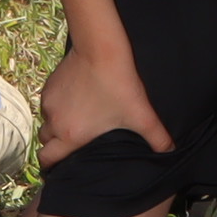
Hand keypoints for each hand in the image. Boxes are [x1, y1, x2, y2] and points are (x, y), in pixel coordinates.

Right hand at [35, 40, 174, 167]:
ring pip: (47, 120)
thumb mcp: (141, 114)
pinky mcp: (50, 85)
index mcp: (71, 135)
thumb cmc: (119, 84)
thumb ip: (157, 137)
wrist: (101, 50)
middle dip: (54, 144)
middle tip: (71, 141)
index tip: (58, 167)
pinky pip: (48, 102)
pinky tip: (75, 99)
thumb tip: (171, 151)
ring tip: (76, 118)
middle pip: (45, 141)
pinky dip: (58, 105)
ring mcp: (49, 102)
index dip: (51, 165)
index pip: (47, 159)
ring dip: (57, 123)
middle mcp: (54, 121)